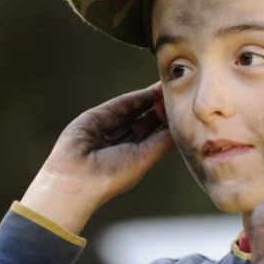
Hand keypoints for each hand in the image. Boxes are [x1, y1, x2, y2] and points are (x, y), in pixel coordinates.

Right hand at [21, 83, 174, 232]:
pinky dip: (138, 97)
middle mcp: (125, 140)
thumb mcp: (144, 157)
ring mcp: (111, 127)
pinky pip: (122, 104)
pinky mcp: (98, 116)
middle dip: (164, 107)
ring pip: (137, 109)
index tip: (187, 110)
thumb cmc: (113, 174)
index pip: (158, 133)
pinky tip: (153, 92)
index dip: (172, 121)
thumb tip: (183, 129)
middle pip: (149, 119)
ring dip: (154, 99)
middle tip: (182, 94)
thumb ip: (163, 141)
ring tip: (171, 88)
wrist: (77, 176)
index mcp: (137, 154)